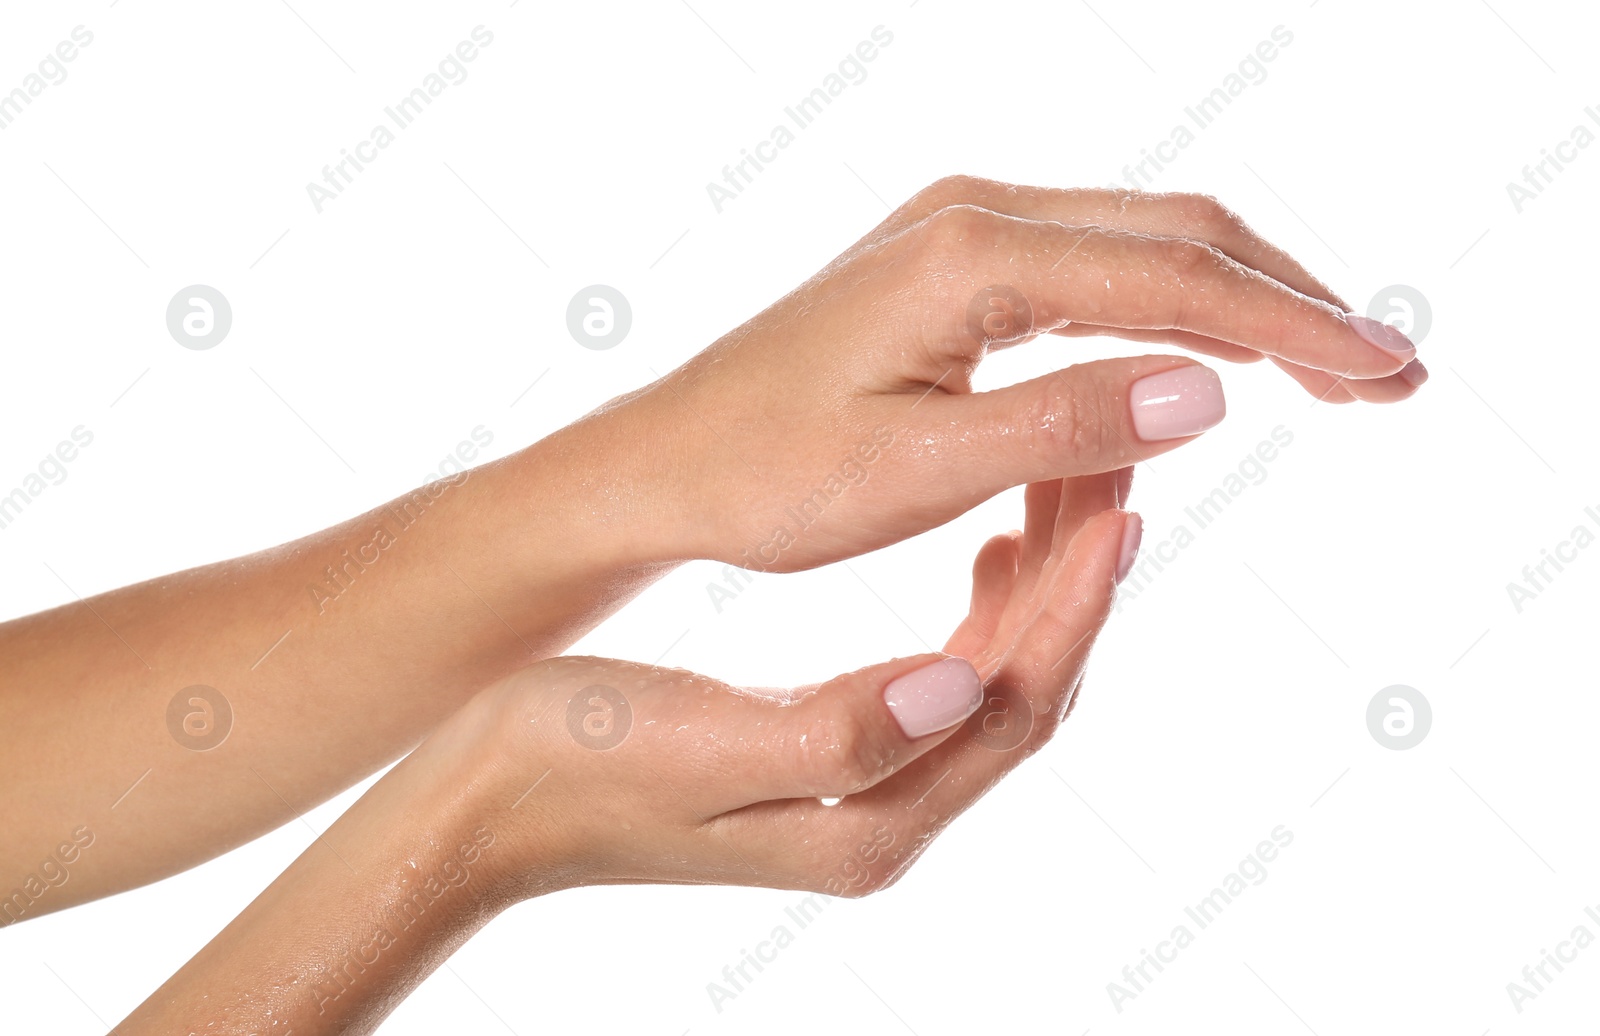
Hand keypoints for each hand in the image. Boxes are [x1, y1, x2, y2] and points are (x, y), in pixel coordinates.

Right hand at [468, 469, 1135, 897]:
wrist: (484, 802)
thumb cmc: (574, 762)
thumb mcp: (702, 746)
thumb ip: (840, 728)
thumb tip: (966, 682)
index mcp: (869, 825)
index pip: (1015, 709)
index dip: (1073, 607)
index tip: (1115, 506)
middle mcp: (886, 819)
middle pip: (1028, 693)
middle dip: (1079, 584)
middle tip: (1115, 468)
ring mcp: (864, 792)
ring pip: (1000, 679)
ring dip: (1044, 587)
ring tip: (1072, 487)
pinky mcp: (835, 752)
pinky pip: (955, 680)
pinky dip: (991, 611)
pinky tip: (994, 548)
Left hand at [614, 176, 1420, 571]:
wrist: (663, 462)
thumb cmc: (763, 476)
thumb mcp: (915, 468)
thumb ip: (1061, 423)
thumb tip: (1213, 388)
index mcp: (972, 256)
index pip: (1175, 280)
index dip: (1294, 330)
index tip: (1387, 378)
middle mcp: (976, 217)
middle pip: (1180, 237)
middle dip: (1293, 304)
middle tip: (1391, 378)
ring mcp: (964, 232)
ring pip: (1145, 247)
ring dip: (1242, 303)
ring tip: (1334, 372)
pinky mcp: (955, 267)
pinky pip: (1095, 272)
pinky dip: (1171, 312)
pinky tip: (1211, 358)